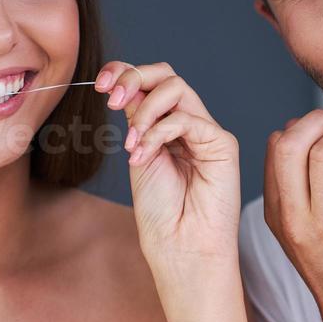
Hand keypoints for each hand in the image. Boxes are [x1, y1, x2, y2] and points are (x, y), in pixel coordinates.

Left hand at [96, 61, 240, 268]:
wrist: (181, 248)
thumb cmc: (162, 213)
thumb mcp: (139, 156)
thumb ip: (137, 121)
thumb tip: (124, 87)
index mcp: (167, 128)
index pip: (150, 84)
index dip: (125, 73)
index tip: (100, 85)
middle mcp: (189, 125)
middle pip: (166, 74)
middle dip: (133, 77)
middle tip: (112, 99)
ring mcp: (207, 132)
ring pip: (177, 87)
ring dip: (145, 108)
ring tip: (132, 142)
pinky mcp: (222, 144)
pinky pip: (186, 119)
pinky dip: (157, 133)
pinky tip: (144, 155)